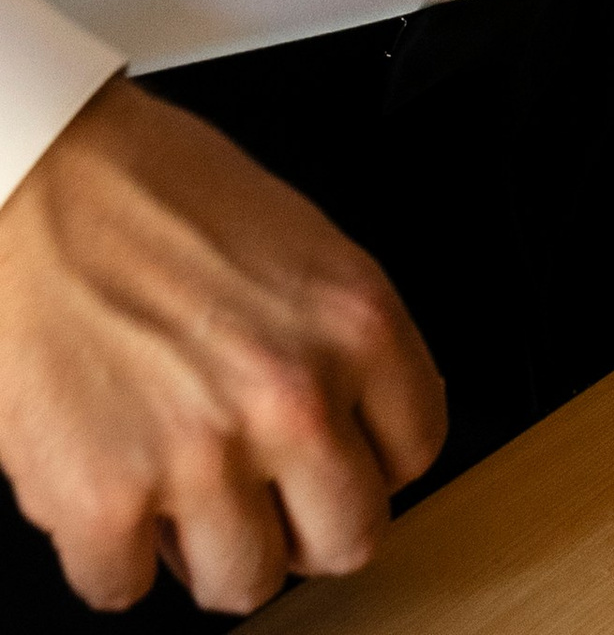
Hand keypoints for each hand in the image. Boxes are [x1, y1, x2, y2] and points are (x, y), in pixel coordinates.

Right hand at [0, 76, 445, 615]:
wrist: (45, 179)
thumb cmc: (156, 193)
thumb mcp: (299, 247)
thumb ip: (335, 343)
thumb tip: (352, 431)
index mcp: (355, 322)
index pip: (415, 451)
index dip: (369, 463)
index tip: (339, 460)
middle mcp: (292, 395)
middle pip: (349, 539)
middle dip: (305, 527)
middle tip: (266, 498)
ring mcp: (201, 456)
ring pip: (244, 583)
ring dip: (209, 550)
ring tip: (179, 490)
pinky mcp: (104, 500)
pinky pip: (124, 588)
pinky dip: (110, 554)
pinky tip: (108, 486)